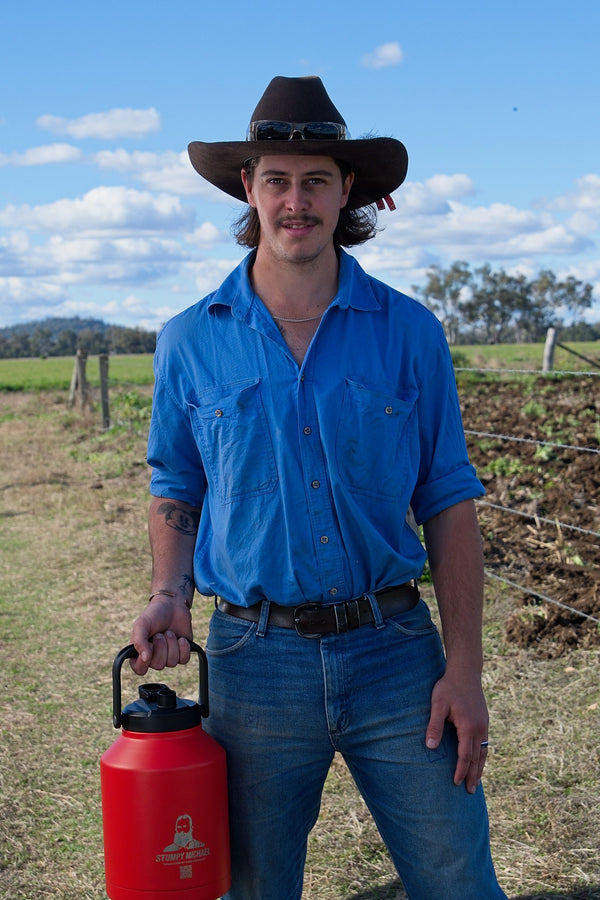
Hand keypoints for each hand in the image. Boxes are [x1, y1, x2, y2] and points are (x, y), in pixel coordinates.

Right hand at [130, 594, 192, 675]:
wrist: (173, 605)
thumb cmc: (154, 614)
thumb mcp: (141, 624)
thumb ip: (139, 641)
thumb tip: (145, 658)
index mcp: (140, 652)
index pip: (139, 669)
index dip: (144, 662)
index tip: (149, 647)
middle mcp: (154, 657)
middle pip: (158, 665)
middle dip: (161, 646)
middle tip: (160, 633)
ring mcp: (168, 656)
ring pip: (172, 663)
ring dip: (172, 644)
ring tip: (169, 632)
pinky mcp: (182, 653)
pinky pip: (184, 660)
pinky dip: (184, 648)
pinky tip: (181, 638)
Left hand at [425, 668, 488, 793]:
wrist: (466, 671)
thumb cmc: (449, 687)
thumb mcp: (438, 704)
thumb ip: (434, 725)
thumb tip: (430, 747)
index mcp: (468, 727)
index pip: (465, 756)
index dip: (461, 770)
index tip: (456, 783)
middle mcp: (479, 728)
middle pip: (477, 758)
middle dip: (473, 775)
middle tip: (470, 792)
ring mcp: (484, 724)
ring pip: (483, 752)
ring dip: (480, 768)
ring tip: (477, 782)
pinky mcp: (484, 720)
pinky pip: (484, 743)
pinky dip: (482, 755)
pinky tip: (478, 760)